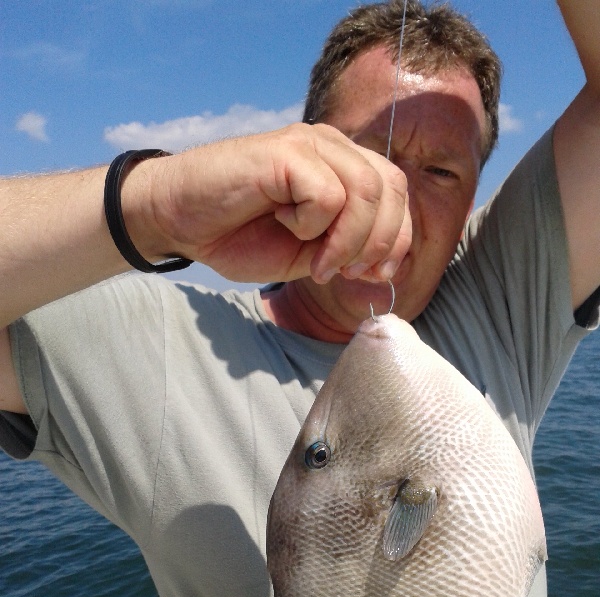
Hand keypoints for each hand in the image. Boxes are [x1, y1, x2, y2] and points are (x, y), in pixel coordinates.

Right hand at [124, 123, 411, 284]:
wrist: (179, 220)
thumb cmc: (238, 235)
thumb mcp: (306, 253)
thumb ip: (345, 250)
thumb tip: (385, 266)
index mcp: (342, 167)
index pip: (396, 193)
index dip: (397, 238)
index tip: (374, 273)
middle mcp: (331, 147)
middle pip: (391, 188)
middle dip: (378, 243)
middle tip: (341, 271)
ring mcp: (309, 144)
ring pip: (365, 191)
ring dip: (347, 241)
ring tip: (316, 262)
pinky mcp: (285, 151)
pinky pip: (327, 194)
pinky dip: (313, 225)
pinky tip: (283, 224)